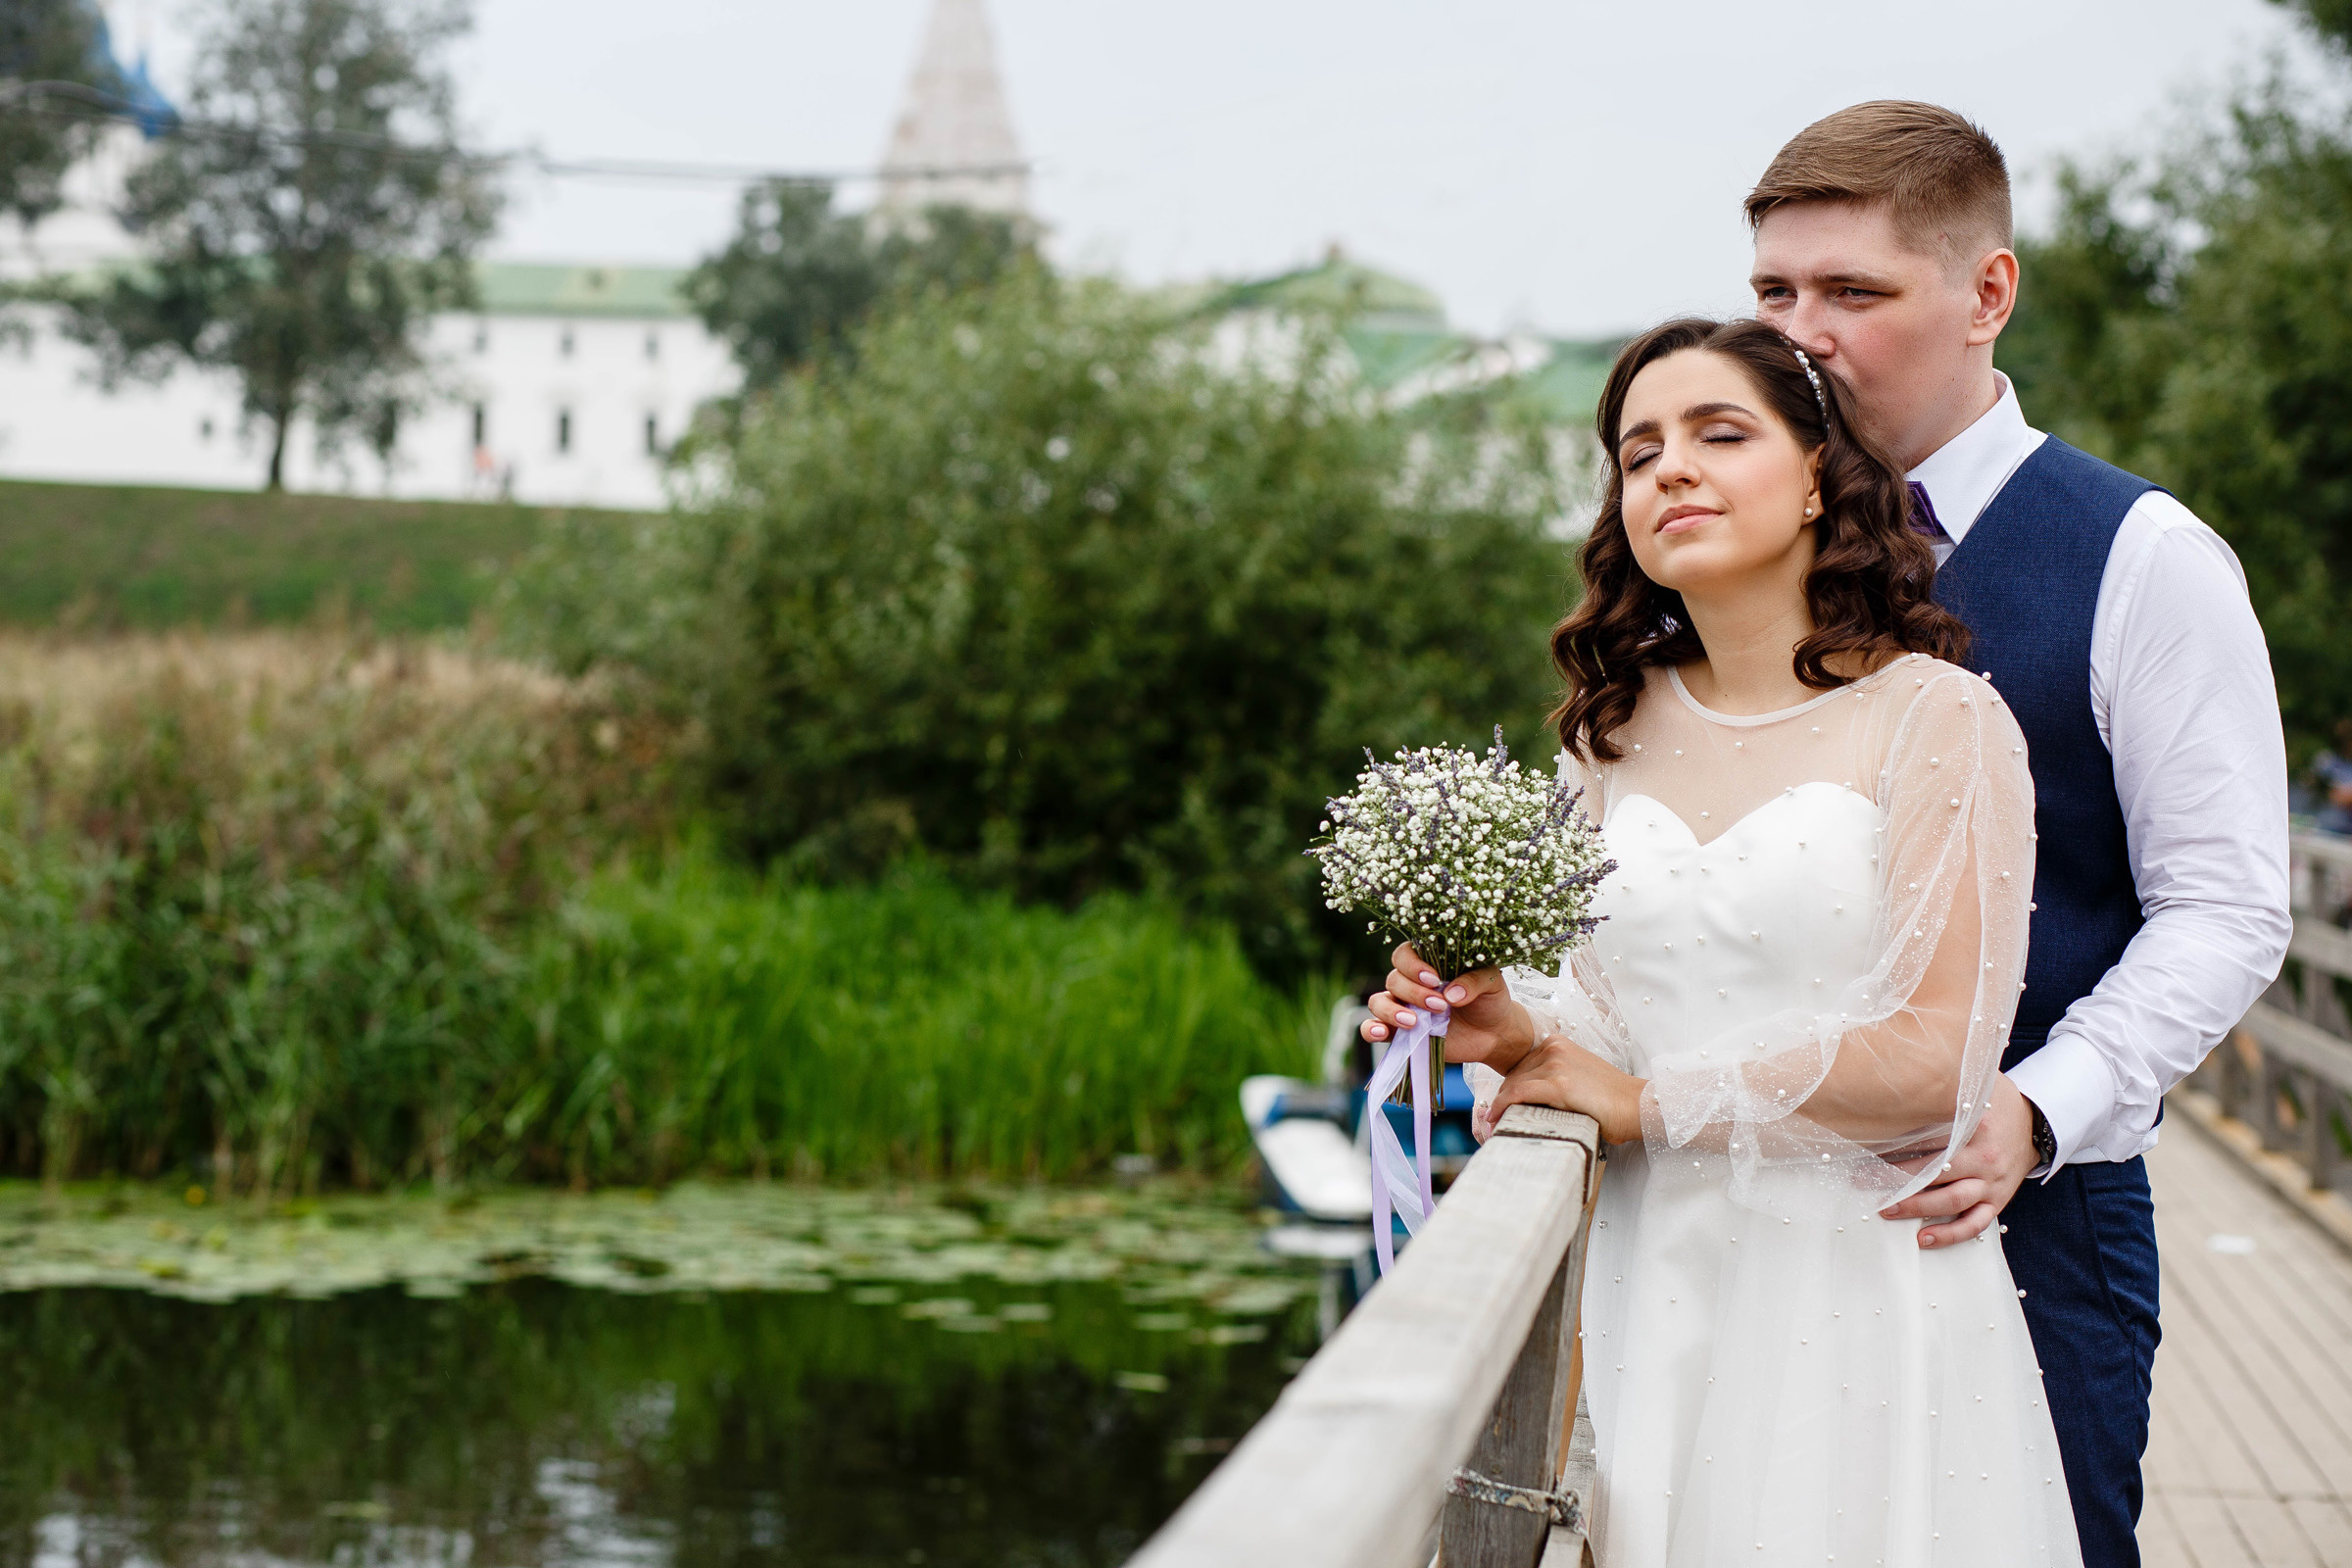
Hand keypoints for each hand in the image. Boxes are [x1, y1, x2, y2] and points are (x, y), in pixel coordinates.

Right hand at [1361, 942, 1535, 1071]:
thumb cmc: (1490, 1000)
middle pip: (1393, 980)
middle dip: (1414, 993)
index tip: (1435, 979)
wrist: (1495, 1033)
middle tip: (1440, 1006)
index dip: (1413, 966)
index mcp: (1428, 964)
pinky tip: (1382, 1033)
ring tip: (1415, 1022)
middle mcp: (1410, 983)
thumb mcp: (1491, 983)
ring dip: (1391, 1011)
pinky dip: (1371, 1029)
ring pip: (1378, 1002)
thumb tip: (1452, 994)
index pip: (1404, 955)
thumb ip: (1474, 980)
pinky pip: (1372, 1028)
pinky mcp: (1400, 1033)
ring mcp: (1402, 1008)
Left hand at [1484, 1033, 1646, 1145]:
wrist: (1637, 1106)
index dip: (1508, 1090)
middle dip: (1503, 1100)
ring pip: (1513, 1086)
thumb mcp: (1576, 1077)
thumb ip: (1551, 1079)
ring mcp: (1556, 1064)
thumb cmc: (1610, 1100)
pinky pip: (1518, 1094)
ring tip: (1496, 1126)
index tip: (1500, 1108)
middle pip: (1513, 1076)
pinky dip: (1502, 1108)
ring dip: (1501, 1107)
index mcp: (1557, 1044)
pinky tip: (1496, 1120)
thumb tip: (1522, 1100)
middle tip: (1496, 1121)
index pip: (1520, 1067)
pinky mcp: (1558, 1084)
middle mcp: (1554, 1048)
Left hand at [1877, 1073, 2039, 1247]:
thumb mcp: (1976, 1085)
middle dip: (1899, 1181)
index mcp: (1976, 1126)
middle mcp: (1985, 1157)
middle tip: (1866, 1184)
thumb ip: (1945, 1082)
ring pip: (1953, 1201)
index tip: (1868, 1151)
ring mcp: (1993, 1182)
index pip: (1930, 1137)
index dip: (1897, 1145)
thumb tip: (1906, 1071)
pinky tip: (1924, 1238)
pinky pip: (1975, 1224)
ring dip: (1918, 1208)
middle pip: (1937, 1173)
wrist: (2037, 1126)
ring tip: (1887, 1210)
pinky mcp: (1998, 1200)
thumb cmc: (1994, 1104)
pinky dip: (1950, 1234)